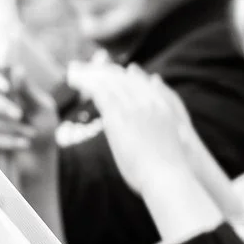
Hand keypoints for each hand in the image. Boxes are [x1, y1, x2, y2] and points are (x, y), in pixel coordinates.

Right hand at [0, 60, 57, 164]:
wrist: (40, 156)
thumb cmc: (42, 126)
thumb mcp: (42, 108)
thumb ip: (28, 91)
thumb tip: (17, 69)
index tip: (7, 87)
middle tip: (19, 114)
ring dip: (8, 126)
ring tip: (30, 133)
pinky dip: (6, 141)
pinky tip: (23, 143)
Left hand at [69, 60, 226, 239]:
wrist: (169, 177)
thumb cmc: (168, 169)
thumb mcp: (166, 142)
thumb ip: (156, 128)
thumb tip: (146, 130)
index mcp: (163, 107)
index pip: (139, 83)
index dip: (122, 75)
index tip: (109, 71)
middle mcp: (149, 102)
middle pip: (123, 78)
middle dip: (102, 70)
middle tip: (84, 66)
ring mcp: (135, 107)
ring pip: (109, 81)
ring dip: (90, 74)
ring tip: (74, 71)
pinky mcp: (119, 116)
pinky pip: (99, 92)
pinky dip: (86, 83)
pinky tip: (74, 80)